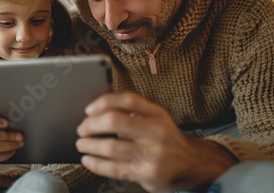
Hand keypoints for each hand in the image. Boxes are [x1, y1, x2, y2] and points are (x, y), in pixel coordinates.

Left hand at [76, 92, 235, 191]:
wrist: (192, 164)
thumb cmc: (166, 139)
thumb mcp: (156, 119)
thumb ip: (133, 112)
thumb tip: (97, 111)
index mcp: (157, 114)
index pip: (128, 100)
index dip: (104, 102)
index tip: (88, 110)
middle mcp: (156, 132)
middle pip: (115, 121)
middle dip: (91, 125)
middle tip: (82, 129)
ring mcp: (153, 154)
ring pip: (111, 147)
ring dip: (90, 145)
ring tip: (81, 144)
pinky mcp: (147, 173)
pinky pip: (114, 168)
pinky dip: (96, 164)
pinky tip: (88, 160)